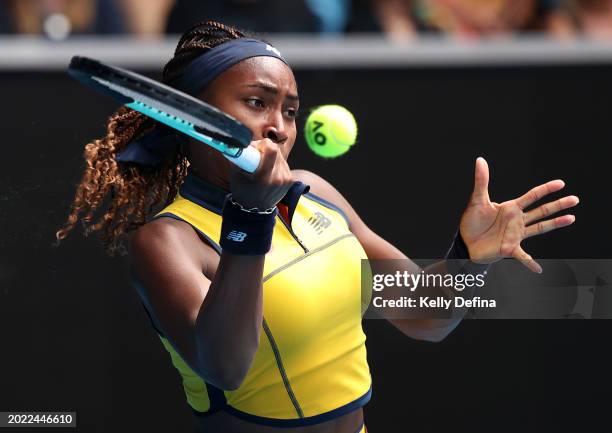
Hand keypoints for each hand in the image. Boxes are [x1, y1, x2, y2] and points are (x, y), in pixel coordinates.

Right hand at [229, 138, 292, 209]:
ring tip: (263, 166)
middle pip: (276, 150)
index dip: (263, 144)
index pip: (271, 150)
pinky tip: (269, 172)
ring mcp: (285, 179)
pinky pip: (283, 163)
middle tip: (257, 156)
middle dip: (266, 149)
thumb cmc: (242, 190)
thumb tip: (240, 141)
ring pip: (280, 156)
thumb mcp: (236, 174)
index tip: (257, 148)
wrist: (254, 209)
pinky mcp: (290, 180)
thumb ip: (240, 156)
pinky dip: (276, 164)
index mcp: (263, 177)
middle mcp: (277, 178)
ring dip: (271, 156)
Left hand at [459, 157, 578, 272]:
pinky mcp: (509, 248)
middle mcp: (517, 221)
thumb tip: (480, 160)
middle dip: (558, 205)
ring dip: (555, 224)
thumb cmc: (472, 222)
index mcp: (511, 208)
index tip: (561, 183)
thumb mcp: (477, 200)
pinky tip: (538, 269)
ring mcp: (516, 235)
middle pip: (541, 211)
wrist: (465, 242)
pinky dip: (530, 263)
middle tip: (574, 199)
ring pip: (540, 228)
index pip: (532, 196)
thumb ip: (481, 181)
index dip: (545, 189)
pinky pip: (522, 256)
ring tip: (571, 219)